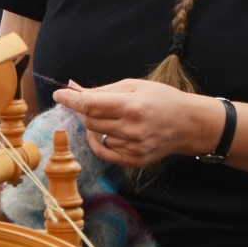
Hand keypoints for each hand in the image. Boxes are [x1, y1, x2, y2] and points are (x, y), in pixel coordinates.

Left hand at [54, 78, 207, 168]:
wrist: (189, 124)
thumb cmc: (161, 99)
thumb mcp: (134, 86)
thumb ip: (103, 90)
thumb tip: (74, 89)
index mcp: (131, 106)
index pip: (90, 105)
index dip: (70, 100)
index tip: (59, 94)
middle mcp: (132, 129)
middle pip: (89, 121)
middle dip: (83, 111)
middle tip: (89, 103)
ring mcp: (133, 148)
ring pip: (96, 135)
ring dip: (97, 125)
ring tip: (114, 117)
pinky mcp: (134, 161)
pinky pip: (104, 151)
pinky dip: (100, 141)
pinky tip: (107, 133)